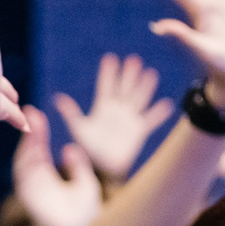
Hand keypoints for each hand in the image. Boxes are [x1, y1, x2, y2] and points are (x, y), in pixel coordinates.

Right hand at [8, 106, 100, 225]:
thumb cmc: (80, 214)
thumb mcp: (86, 184)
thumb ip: (79, 166)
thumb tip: (70, 148)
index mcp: (45, 176)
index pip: (39, 149)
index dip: (38, 133)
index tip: (36, 115)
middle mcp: (34, 179)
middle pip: (29, 150)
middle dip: (29, 132)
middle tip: (29, 111)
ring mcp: (29, 187)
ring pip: (23, 158)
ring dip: (26, 141)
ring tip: (31, 123)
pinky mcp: (27, 195)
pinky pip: (23, 172)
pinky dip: (26, 158)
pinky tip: (32, 144)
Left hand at [51, 52, 173, 181]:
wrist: (102, 167)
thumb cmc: (88, 148)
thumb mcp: (79, 128)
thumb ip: (71, 113)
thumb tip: (57, 98)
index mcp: (102, 108)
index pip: (105, 86)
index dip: (108, 74)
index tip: (110, 58)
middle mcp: (117, 110)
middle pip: (124, 89)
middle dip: (128, 75)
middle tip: (133, 59)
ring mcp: (129, 119)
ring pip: (139, 99)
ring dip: (145, 87)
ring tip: (150, 73)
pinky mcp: (139, 131)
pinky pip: (151, 120)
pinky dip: (159, 114)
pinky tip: (167, 104)